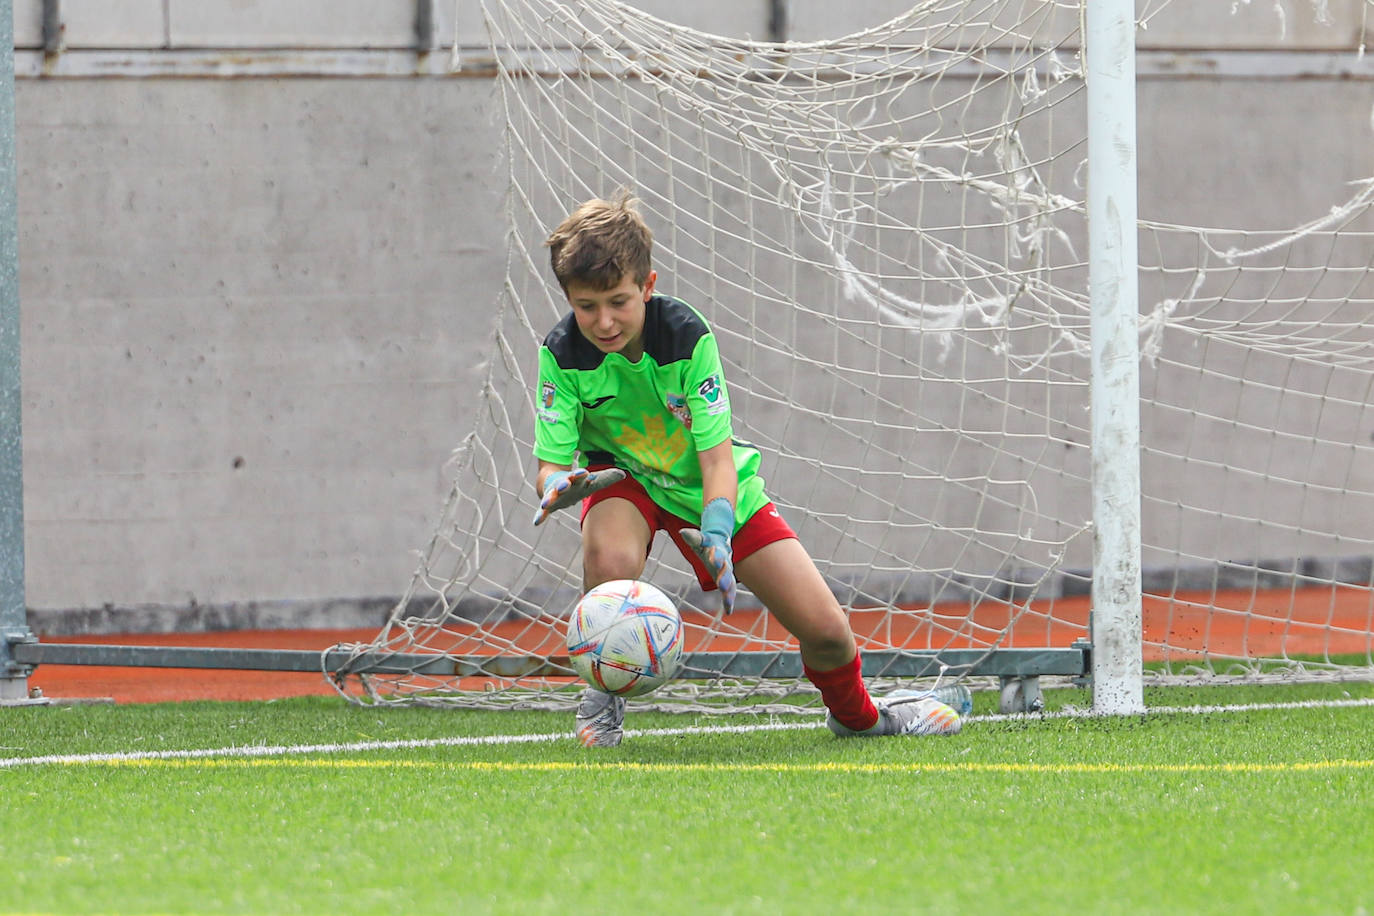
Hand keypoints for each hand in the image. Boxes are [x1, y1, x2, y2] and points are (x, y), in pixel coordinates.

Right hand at [532, 467, 625, 525]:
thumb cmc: (577, 484)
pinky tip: (537, 522)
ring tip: (546, 503)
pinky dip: (540, 516)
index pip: (579, 476)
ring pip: (551, 497)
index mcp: (574, 480)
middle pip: (564, 484)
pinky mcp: (548, 505)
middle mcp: (563, 486)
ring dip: (549, 499)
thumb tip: (623, 475)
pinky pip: (542, 512)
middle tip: (565, 484)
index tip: (585, 474)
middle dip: (565, 484)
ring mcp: (554, 495)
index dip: (582, 476)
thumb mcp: (592, 482)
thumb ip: (606, 478)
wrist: (553, 481)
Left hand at [680, 497, 736, 613]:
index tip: (714, 559)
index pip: (716, 554)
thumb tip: (682, 532)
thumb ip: (692, 537)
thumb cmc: (707, 543)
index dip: (715, 557)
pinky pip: (728, 592)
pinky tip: (729, 611)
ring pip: (730, 583)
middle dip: (724, 577)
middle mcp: (725, 562)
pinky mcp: (726, 581)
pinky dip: (729, 601)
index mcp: (717, 551)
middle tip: (723, 586)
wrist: (721, 542)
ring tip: (728, 603)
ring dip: (728, 592)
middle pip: (726, 570)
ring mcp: (727, 572)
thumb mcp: (699, 539)